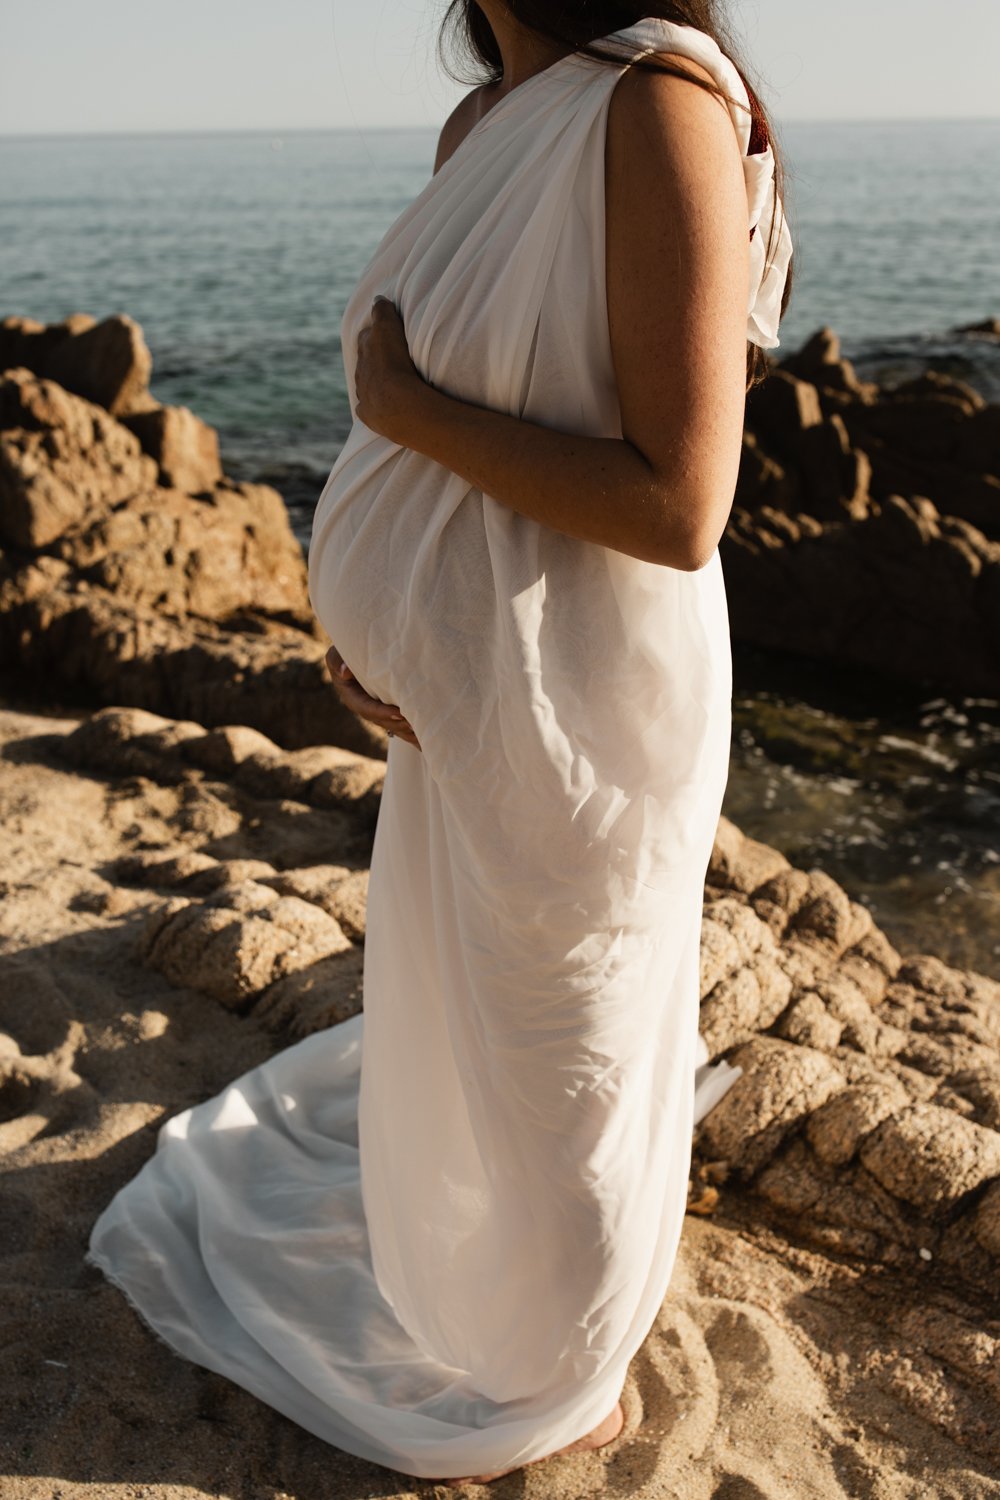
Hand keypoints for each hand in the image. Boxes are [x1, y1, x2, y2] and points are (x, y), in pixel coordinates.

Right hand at [324, 644, 420, 750]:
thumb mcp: (338, 654)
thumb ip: (339, 660)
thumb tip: (344, 672)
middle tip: (417, 727)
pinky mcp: (389, 710)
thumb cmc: (348, 650)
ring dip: (407, 734)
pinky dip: (412, 732)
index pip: (366, 708)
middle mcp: (364, 707)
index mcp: (351, 696)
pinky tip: (425, 741)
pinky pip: (400, 724)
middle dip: (399, 726)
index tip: (399, 714)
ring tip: (424, 739)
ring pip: (393, 726)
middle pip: (382, 721)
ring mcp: (377, 711)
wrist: (360, 652)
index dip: (382, 712)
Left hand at [354, 296, 426, 442]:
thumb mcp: (389, 328)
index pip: (367, 336)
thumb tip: (377, 299)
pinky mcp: (367, 415)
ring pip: (365, 385)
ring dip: (374, 383)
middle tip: (386, 359)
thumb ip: (382, 312)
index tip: (383, 333)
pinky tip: (381, 408)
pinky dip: (373, 406)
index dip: (375, 333)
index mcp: (365, 349)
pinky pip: (368, 409)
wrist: (396, 403)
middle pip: (364, 361)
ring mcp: (363, 394)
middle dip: (372, 359)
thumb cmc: (395, 363)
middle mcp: (360, 371)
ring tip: (388, 385)